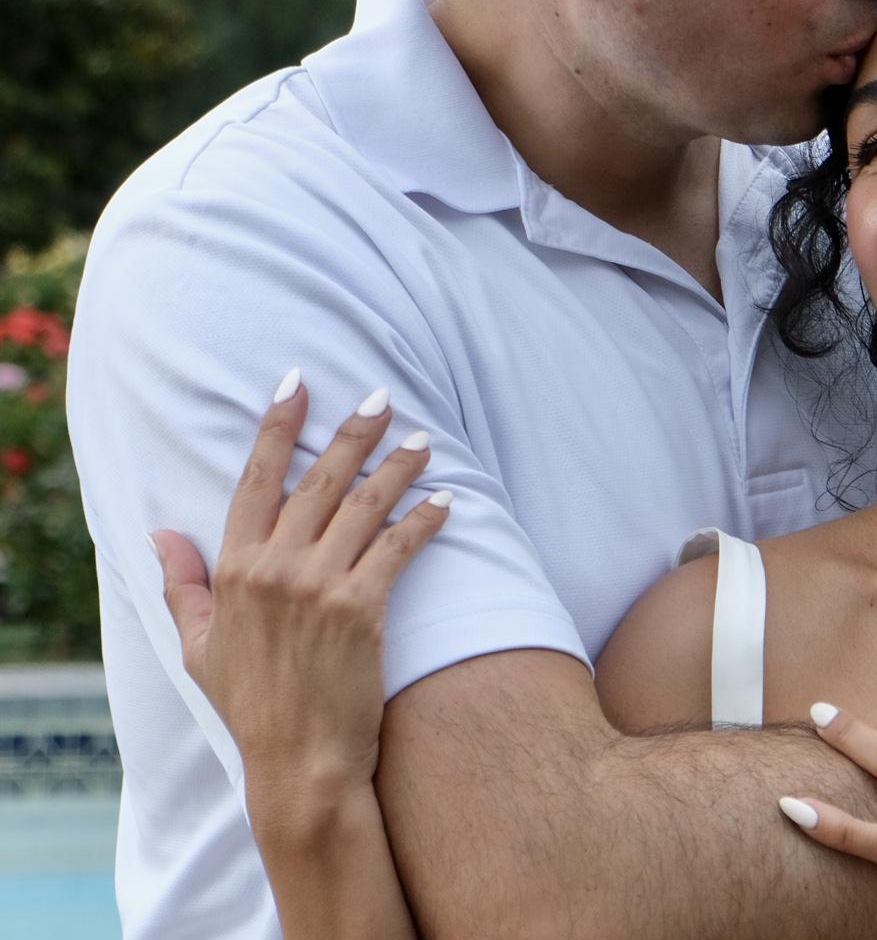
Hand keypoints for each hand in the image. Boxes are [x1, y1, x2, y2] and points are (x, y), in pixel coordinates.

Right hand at [152, 371, 450, 802]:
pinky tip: (446, 501)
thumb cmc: (251, 706)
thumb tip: (159, 534)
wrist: (297, 763)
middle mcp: (276, 568)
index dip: (277, 426)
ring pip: (366, 504)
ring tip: (424, 441)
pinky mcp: (362, 607)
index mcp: (235, 570)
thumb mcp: (200, 648)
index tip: (295, 383)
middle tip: (383, 395)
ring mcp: (320, 586)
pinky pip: (399, 545)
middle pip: (321, 479)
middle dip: (354, 431)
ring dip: (399, 466)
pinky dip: (426, 519)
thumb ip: (185, 586)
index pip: (256, 480)